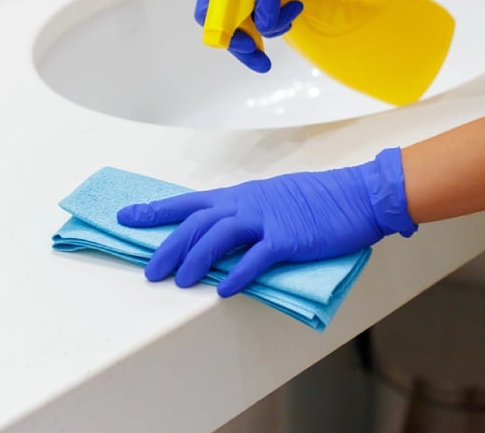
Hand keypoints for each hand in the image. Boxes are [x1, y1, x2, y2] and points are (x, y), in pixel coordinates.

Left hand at [117, 148, 414, 296]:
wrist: (356, 195)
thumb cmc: (317, 199)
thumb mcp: (272, 199)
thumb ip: (245, 215)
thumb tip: (220, 236)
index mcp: (240, 196)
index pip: (188, 203)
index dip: (156, 210)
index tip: (128, 216)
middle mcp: (246, 205)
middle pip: (196, 223)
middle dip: (168, 246)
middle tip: (149, 270)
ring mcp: (267, 220)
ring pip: (217, 237)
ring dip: (195, 260)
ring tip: (180, 282)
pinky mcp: (287, 238)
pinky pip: (256, 257)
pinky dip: (237, 273)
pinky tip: (224, 289)